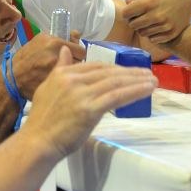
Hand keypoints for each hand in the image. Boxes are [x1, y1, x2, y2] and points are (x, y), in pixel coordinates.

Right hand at [11, 32, 85, 99]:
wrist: (12, 78)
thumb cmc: (26, 58)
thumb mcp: (41, 40)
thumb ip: (61, 37)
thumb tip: (77, 35)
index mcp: (54, 42)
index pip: (81, 50)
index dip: (78, 54)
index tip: (74, 56)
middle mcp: (56, 56)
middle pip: (80, 63)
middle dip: (76, 64)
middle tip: (68, 65)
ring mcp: (55, 71)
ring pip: (75, 73)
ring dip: (72, 74)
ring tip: (63, 74)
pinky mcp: (53, 84)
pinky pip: (68, 83)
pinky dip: (65, 83)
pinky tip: (58, 82)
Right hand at [20, 46, 156, 158]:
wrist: (37, 142)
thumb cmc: (42, 120)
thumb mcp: (48, 87)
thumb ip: (60, 68)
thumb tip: (66, 49)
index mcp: (64, 73)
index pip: (96, 66)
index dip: (116, 67)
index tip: (129, 71)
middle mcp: (73, 79)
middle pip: (109, 72)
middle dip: (130, 72)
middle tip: (147, 73)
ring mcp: (82, 94)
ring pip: (116, 82)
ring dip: (137, 81)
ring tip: (152, 81)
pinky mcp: (90, 109)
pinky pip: (118, 97)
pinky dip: (135, 91)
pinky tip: (147, 90)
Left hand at [121, 0, 190, 43]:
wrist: (188, 0)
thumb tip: (128, 2)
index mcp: (149, 1)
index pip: (126, 14)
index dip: (127, 12)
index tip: (130, 10)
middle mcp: (156, 15)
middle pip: (133, 25)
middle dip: (133, 20)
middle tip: (138, 16)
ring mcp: (165, 25)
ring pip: (142, 33)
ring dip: (142, 27)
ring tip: (147, 20)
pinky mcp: (171, 33)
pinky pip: (153, 39)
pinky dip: (152, 34)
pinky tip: (155, 25)